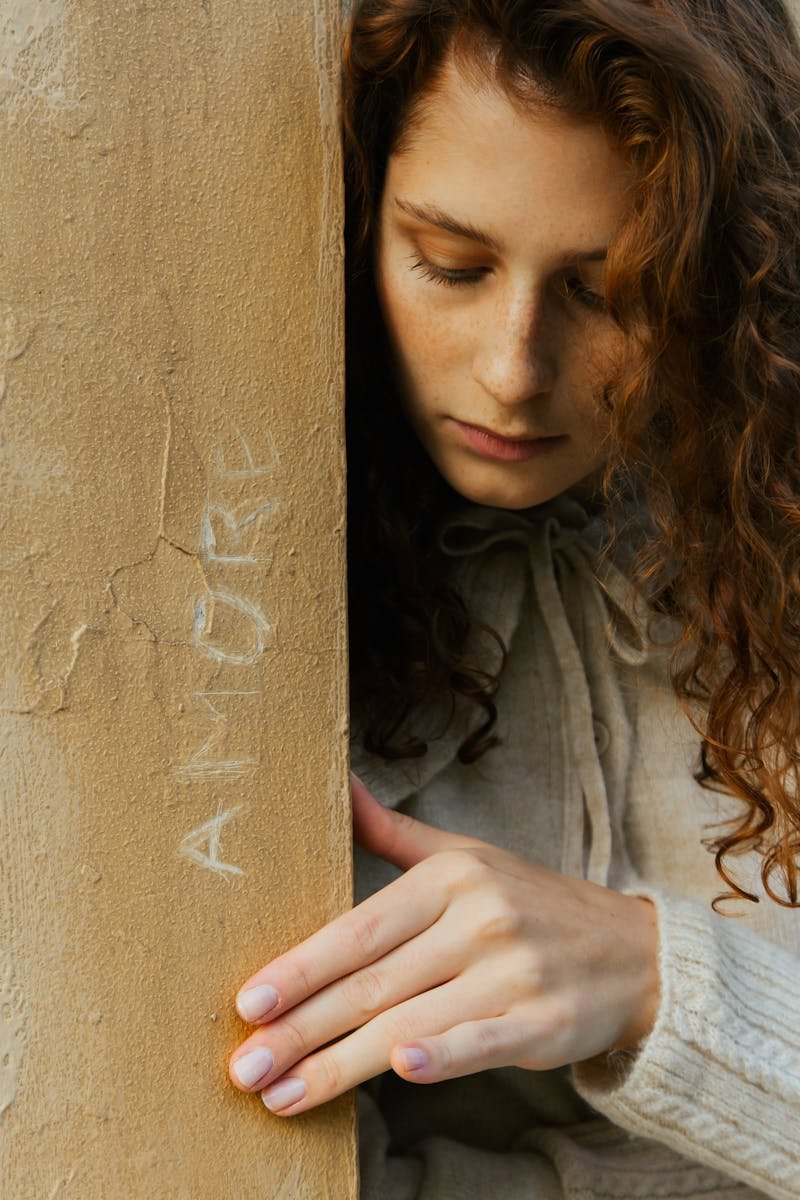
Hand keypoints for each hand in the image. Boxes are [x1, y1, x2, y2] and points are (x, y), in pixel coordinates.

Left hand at [227, 772, 659, 1115]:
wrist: (633, 951)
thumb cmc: (530, 903)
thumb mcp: (466, 855)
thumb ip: (393, 831)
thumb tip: (335, 784)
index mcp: (451, 879)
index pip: (360, 929)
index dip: (302, 966)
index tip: (249, 1000)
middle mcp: (479, 920)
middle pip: (373, 982)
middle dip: (301, 1028)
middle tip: (244, 1066)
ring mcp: (513, 972)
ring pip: (411, 1022)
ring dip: (340, 1064)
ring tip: (282, 1094)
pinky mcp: (543, 1022)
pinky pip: (482, 1042)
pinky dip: (443, 1056)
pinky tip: (400, 1071)